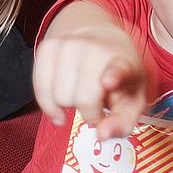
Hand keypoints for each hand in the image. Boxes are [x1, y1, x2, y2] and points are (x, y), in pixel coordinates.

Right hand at [33, 4, 147, 138]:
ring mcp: (69, 44)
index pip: (118, 69)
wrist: (100, 36)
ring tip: (80, 97)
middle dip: (88, 113)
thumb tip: (101, 136)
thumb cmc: (118, 76)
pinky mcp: (48, 46)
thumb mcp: (132, 100)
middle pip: (81, 100)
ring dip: (67, 105)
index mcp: (123, 62)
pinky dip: (47, 101)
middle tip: (96, 108)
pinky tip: (59, 103)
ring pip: (57, 96)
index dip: (113, 76)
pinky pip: (39, 87)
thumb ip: (122, 123)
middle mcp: (95, 49)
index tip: (108, 82)